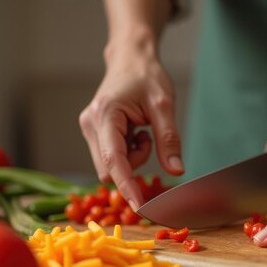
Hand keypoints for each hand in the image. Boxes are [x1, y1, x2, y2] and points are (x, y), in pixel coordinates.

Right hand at [79, 44, 182, 209]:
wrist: (130, 58)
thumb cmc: (146, 76)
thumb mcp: (164, 105)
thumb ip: (169, 139)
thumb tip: (176, 171)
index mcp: (105, 115)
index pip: (113, 161)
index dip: (127, 186)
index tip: (140, 207)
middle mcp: (90, 124)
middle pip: (109, 168)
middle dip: (133, 165)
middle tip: (148, 138)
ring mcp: (89, 129)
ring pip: (110, 165)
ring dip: (131, 158)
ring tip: (141, 132)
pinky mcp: (94, 132)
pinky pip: (110, 157)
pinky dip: (127, 153)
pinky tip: (134, 132)